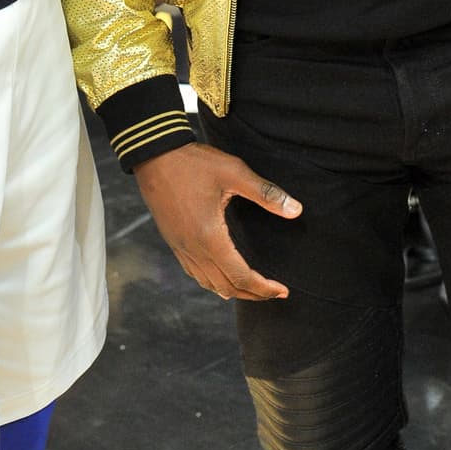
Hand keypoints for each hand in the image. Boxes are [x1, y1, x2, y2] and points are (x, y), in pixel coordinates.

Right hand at [133, 141, 300, 300]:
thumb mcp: (234, 172)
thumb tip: (297, 210)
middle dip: (253, 294)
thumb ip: (266, 193)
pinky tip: (223, 273)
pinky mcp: (173, 241)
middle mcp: (194, 249)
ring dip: (233, 290)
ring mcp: (181, 247)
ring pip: (209, 284)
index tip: (283, 291)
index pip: (241, 277)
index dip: (264, 288)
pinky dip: (213, 282)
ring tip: (253, 287)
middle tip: (274, 292)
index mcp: (210, 237)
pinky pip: (195, 273)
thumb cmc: (194, 162)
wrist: (153, 155)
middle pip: (226, 287)